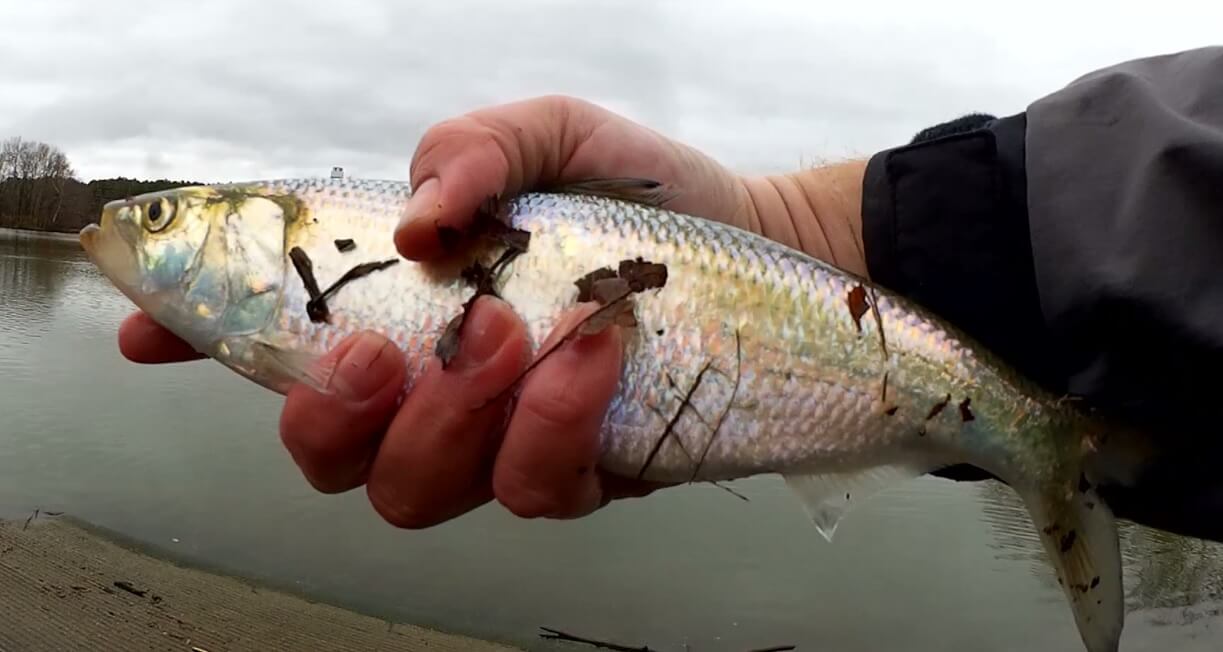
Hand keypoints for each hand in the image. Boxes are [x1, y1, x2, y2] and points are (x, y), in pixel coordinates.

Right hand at [117, 95, 866, 526]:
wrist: (753, 243)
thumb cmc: (636, 194)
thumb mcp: (551, 134)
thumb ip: (475, 149)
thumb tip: (417, 218)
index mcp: (404, 303)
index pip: (277, 338)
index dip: (202, 342)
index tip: (155, 332)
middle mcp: (435, 387)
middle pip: (326, 453)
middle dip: (333, 414)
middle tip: (391, 348)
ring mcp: (501, 442)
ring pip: (414, 491)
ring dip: (449, 419)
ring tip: (511, 336)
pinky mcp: (578, 475)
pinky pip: (533, 491)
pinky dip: (550, 426)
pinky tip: (590, 360)